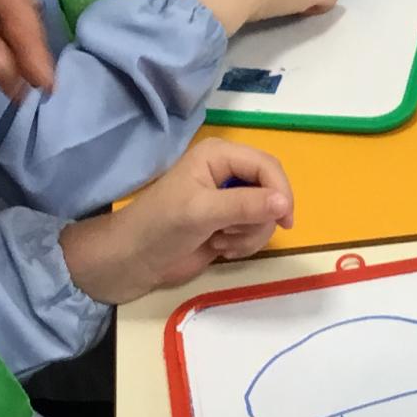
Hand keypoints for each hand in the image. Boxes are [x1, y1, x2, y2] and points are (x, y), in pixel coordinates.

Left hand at [60, 140, 294, 304]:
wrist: (133, 261)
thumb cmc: (160, 227)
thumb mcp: (201, 212)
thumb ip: (244, 206)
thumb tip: (283, 204)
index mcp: (220, 155)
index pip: (267, 166)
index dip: (280, 191)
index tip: (284, 221)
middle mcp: (228, 172)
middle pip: (272, 191)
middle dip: (258, 218)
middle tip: (231, 232)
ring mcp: (230, 200)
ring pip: (267, 215)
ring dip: (248, 235)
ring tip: (219, 241)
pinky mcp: (229, 223)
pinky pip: (257, 232)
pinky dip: (243, 244)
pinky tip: (219, 248)